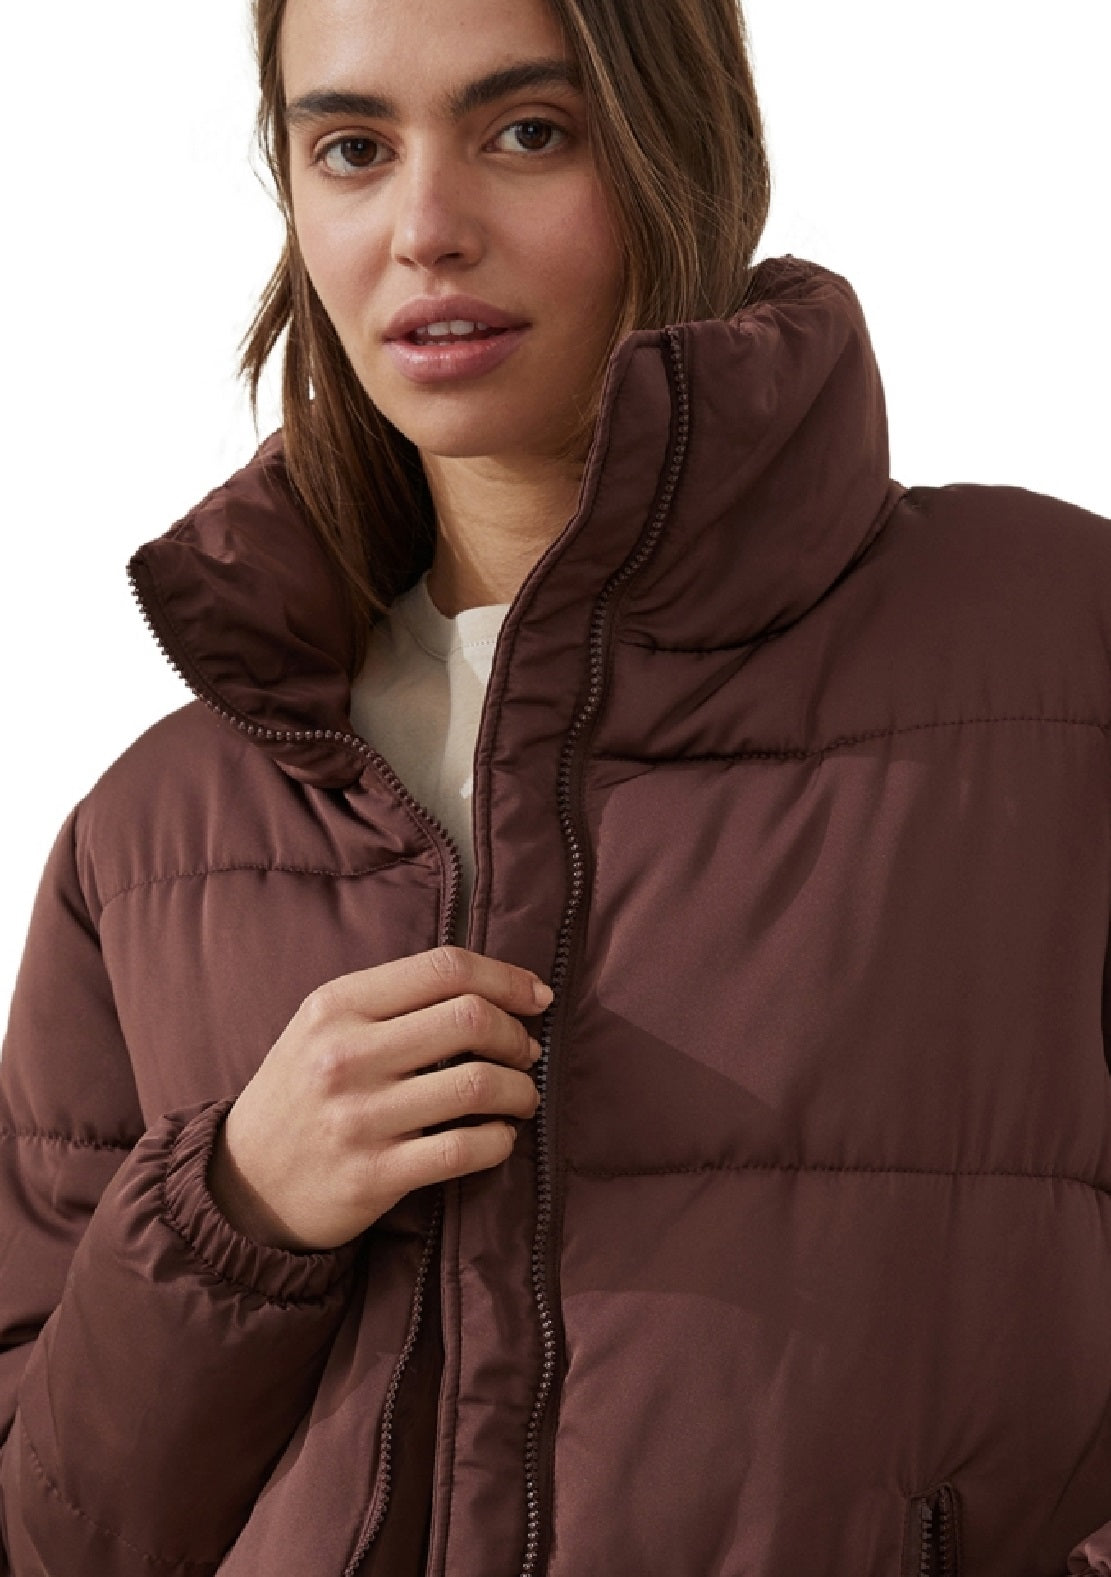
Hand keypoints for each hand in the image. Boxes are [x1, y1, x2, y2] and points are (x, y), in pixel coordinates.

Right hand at [206, 946, 551, 1250]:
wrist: (243, 1184)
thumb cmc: (302, 1092)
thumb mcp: (325, 1027)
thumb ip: (395, 1000)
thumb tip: (496, 990)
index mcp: (336, 1004)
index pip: (444, 967)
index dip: (505, 977)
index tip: (536, 996)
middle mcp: (345, 1055)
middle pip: (470, 1018)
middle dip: (517, 1034)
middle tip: (526, 1053)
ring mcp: (359, 1117)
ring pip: (478, 1084)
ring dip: (521, 1091)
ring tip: (522, 1097)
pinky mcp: (374, 1176)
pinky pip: (466, 1150)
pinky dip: (500, 1142)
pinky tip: (500, 1138)